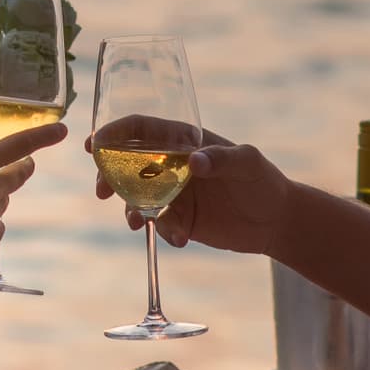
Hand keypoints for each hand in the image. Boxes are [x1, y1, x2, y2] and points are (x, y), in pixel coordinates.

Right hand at [85, 128, 289, 253]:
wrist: (275, 222)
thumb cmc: (264, 181)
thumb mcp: (248, 163)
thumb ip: (221, 158)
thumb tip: (194, 161)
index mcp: (183, 141)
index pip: (141, 129)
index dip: (114, 133)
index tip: (94, 144)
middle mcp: (170, 164)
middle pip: (125, 164)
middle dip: (108, 176)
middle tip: (102, 191)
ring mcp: (171, 193)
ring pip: (135, 197)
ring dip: (130, 210)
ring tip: (139, 224)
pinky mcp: (176, 220)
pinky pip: (156, 224)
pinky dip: (161, 232)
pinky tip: (180, 239)